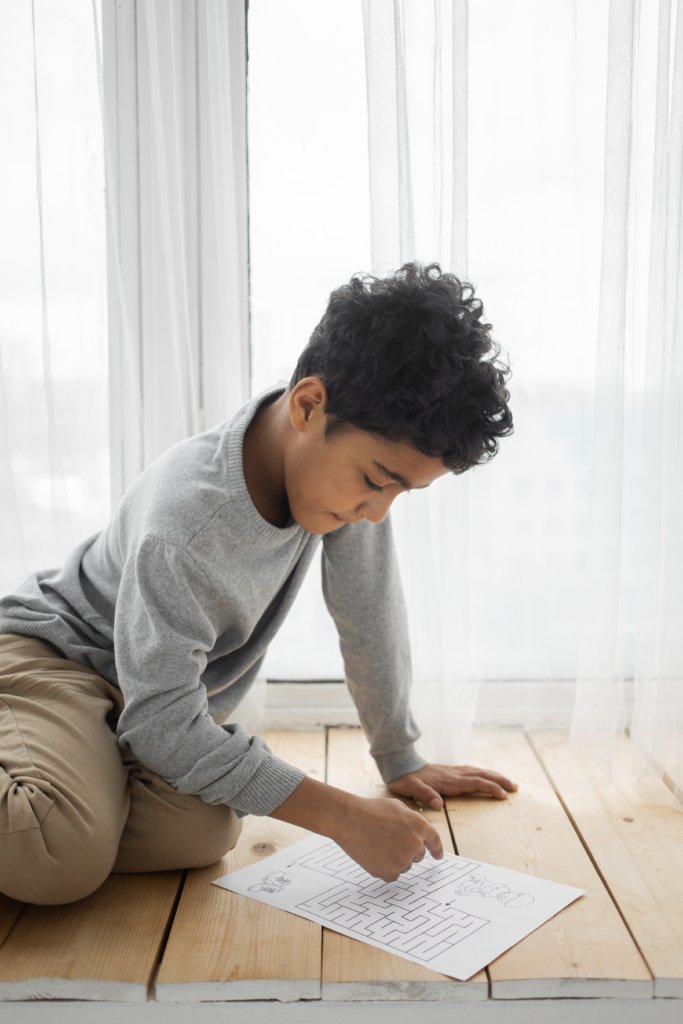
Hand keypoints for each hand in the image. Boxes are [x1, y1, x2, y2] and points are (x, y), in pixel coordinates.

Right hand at [334, 795, 443, 881]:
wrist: (349, 819)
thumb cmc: (370, 810)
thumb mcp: (397, 807)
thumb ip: (412, 820)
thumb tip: (418, 835)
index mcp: (419, 825)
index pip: (434, 840)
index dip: (437, 849)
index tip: (438, 856)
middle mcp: (415, 844)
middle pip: (418, 855)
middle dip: (407, 849)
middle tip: (387, 839)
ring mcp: (404, 860)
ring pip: (404, 865)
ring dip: (394, 859)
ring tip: (377, 844)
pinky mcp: (390, 872)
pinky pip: (392, 874)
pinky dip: (383, 867)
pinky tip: (372, 854)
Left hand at [388, 763, 517, 809]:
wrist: (400, 764)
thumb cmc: (406, 779)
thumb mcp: (411, 788)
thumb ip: (425, 794)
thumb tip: (437, 803)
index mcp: (449, 781)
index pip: (474, 783)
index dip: (489, 788)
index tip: (503, 794)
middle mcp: (454, 774)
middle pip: (482, 775)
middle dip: (499, 781)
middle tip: (515, 787)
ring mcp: (453, 771)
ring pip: (479, 772)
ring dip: (495, 776)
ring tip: (509, 782)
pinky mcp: (450, 771)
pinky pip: (472, 771)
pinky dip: (484, 774)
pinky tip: (488, 776)